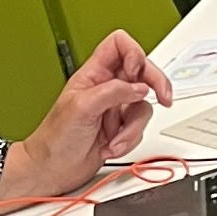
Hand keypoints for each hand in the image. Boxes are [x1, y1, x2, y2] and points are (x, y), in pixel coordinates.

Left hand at [0, 33, 170, 206]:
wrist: (52, 170)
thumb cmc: (55, 138)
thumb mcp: (81, 107)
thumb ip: (113, 92)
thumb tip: (140, 87)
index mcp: (93, 74)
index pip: (119, 45)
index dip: (134, 53)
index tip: (136, 73)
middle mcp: (107, 88)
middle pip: (142, 72)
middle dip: (155, 84)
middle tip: (164, 97)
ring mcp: (115, 109)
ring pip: (143, 106)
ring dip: (132, 127)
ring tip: (114, 139)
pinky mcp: (121, 129)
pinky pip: (139, 129)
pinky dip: (128, 140)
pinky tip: (110, 147)